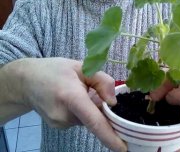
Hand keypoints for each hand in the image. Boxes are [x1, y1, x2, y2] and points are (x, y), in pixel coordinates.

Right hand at [3, 58, 126, 151]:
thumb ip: (101, 81)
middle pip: (94, 118)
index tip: (123, 148)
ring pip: (87, 119)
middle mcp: (64, 115)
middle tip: (90, 91)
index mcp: (71, 96)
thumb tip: (114, 102)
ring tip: (76, 92)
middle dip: (101, 109)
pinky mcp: (58, 126)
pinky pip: (79, 120)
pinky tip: (70, 100)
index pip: (94, 121)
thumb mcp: (81, 66)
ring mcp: (59, 123)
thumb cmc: (55, 70)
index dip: (110, 136)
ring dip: (90, 109)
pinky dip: (81, 111)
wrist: (25, 81)